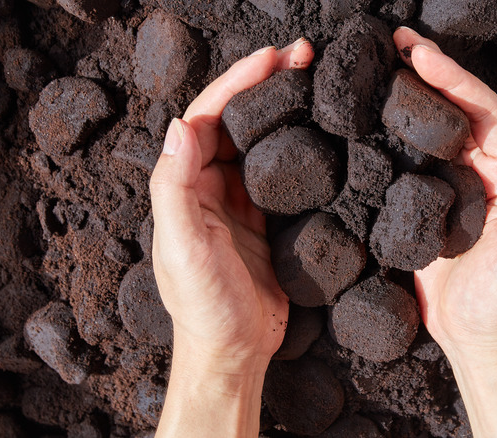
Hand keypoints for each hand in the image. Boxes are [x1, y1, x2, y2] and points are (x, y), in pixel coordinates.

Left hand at [150, 39, 312, 436]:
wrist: (237, 351)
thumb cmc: (204, 306)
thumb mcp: (182, 248)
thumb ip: (174, 187)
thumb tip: (178, 125)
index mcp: (185, 185)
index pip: (207, 117)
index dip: (237, 83)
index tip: (270, 58)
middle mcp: (210, 185)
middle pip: (236, 120)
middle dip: (265, 83)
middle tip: (304, 55)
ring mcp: (241, 200)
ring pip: (261, 141)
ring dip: (284, 108)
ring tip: (317, 80)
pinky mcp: (268, 218)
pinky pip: (282, 172)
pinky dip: (300, 147)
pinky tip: (323, 131)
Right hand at [394, 28, 496, 357]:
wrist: (476, 338)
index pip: (481, 109)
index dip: (452, 76)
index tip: (418, 51)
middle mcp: (480, 172)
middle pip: (452, 109)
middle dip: (425, 71)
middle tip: (392, 41)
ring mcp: (449, 188)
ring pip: (427, 131)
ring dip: (404, 97)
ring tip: (374, 68)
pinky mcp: (422, 208)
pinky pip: (404, 164)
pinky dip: (386, 138)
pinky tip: (364, 122)